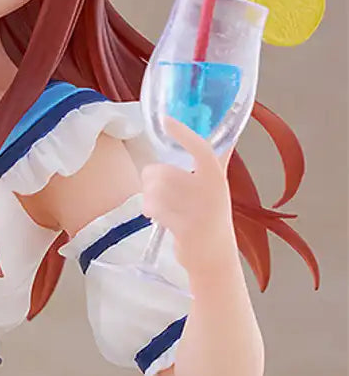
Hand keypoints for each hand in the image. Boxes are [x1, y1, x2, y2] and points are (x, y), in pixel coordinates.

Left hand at [140, 116, 237, 275]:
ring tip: (160, 205)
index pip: (202, 149)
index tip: (167, 119)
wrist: (214, 256)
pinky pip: (154, 208)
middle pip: (162, 171)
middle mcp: (210, 191)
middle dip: (152, 179)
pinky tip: (158, 216)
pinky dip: (150, 210)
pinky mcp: (184, 227)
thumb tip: (226, 136)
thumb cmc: (212, 218)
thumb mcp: (218, 187)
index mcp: (216, 178)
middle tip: (159, 189)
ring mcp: (198, 210)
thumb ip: (219, 161)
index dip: (184, 133)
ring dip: (149, 196)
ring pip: (153, 189)